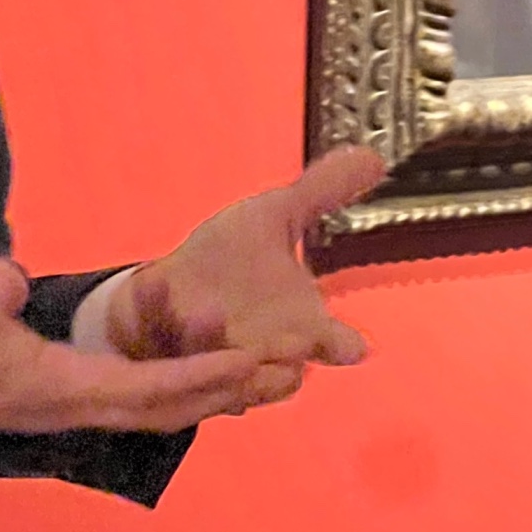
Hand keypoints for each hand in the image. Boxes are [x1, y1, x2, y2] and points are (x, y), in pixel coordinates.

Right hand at [0, 257, 289, 441]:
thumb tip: (10, 276)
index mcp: (55, 386)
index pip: (144, 387)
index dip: (199, 374)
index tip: (249, 361)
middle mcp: (71, 405)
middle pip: (164, 407)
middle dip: (223, 390)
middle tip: (282, 370)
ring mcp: (64, 405)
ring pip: (151, 406)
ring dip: (205, 392)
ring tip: (259, 372)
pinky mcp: (56, 395)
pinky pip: (131, 396)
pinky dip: (173, 386)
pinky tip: (196, 370)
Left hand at [104, 146, 386, 374]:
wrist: (169, 287)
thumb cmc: (233, 260)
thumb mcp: (275, 217)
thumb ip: (321, 192)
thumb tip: (377, 156)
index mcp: (298, 330)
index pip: (328, 345)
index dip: (338, 346)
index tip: (351, 346)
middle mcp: (258, 354)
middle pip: (277, 375)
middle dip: (279, 365)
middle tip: (288, 351)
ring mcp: (208, 360)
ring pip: (218, 370)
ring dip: (212, 342)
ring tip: (209, 312)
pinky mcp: (161, 351)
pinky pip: (158, 339)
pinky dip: (155, 308)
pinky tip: (155, 277)